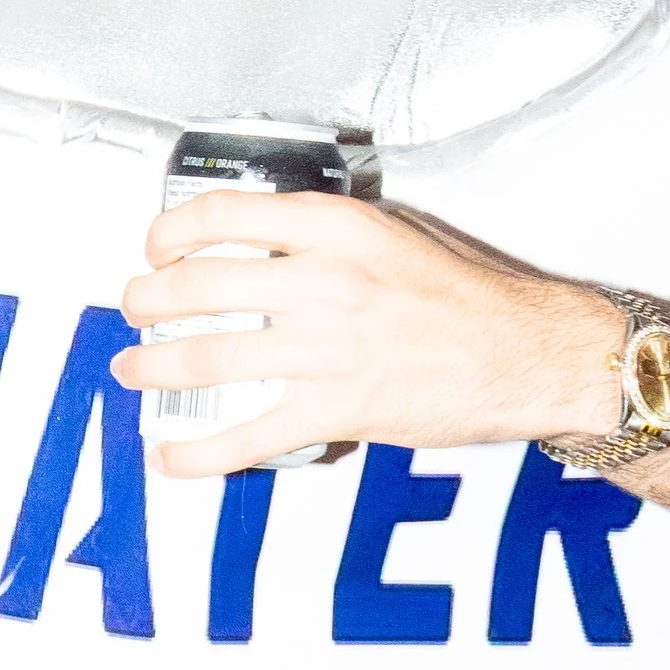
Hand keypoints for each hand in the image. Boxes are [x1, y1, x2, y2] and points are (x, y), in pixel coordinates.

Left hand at [111, 192, 623, 476]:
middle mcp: (324, 282)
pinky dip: (199, 452)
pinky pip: (249, 434)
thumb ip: (329, 232)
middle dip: (147, 300)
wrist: (535, 352)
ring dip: (154, 367)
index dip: (170, 233)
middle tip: (134, 308)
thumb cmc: (475, 294)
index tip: (157, 249)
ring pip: (209, 357)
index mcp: (337, 228)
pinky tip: (171, 455)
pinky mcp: (340, 409)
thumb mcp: (401, 231)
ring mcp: (329, 348)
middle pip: (199, 286)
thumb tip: (266, 237)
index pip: (223, 215)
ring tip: (133, 369)